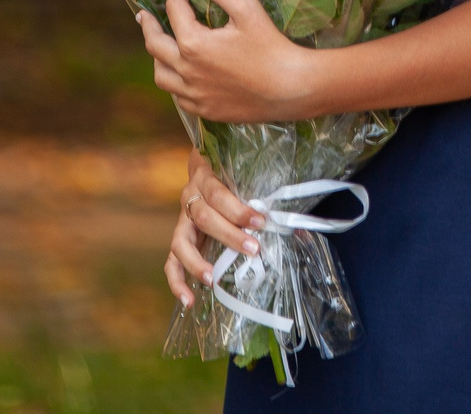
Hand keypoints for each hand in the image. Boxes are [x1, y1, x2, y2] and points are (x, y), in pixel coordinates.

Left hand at [139, 0, 321, 122]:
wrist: (291, 88)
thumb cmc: (271, 45)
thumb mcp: (246, 8)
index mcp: (193, 44)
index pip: (175, 11)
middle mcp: (187, 71)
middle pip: (154, 45)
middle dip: (148, 26)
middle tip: (144, 16)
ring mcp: (194, 94)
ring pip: (161, 76)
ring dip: (157, 57)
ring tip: (159, 46)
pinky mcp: (205, 110)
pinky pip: (178, 96)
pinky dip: (175, 82)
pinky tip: (182, 74)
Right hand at [164, 149, 264, 308]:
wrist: (204, 169)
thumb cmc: (230, 179)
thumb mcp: (242, 180)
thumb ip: (261, 200)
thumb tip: (299, 230)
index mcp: (205, 178)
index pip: (220, 195)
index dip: (239, 210)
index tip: (261, 222)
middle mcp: (189, 198)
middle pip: (204, 217)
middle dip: (229, 235)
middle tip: (253, 249)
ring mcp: (181, 221)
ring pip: (181, 242)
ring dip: (197, 262)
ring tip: (212, 279)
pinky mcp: (178, 240)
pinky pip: (171, 263)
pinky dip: (177, 283)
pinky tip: (189, 300)